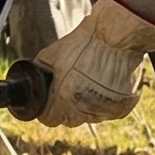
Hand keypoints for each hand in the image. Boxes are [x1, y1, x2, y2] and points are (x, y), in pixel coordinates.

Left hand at [33, 0, 154, 125]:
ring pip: (89, 116)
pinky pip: (108, 112)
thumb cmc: (85, 42)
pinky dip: (105, 102)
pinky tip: (106, 83)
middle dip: (66, 107)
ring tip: (91, 81)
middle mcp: (84, 109)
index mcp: (64, 98)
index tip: (51, 98)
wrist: (117, 35)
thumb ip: (39, 71)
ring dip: (86, 105)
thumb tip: (32, 79)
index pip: (48, 119)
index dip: (47, 107)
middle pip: (69, 119)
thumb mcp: (52, 54)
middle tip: (71, 86)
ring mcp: (105, 111)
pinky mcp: (122, 108)